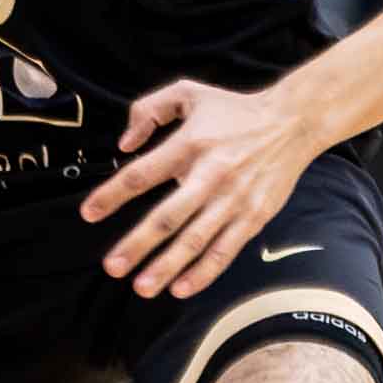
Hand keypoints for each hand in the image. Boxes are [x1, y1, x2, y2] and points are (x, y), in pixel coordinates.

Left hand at [79, 78, 316, 298]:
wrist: (293, 122)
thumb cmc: (234, 111)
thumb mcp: (188, 93)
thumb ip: (148, 110)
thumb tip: (123, 144)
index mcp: (189, 144)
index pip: (142, 174)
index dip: (112, 195)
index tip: (89, 213)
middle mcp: (211, 174)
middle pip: (168, 216)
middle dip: (138, 244)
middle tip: (113, 266)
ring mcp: (234, 199)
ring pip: (197, 240)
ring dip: (168, 266)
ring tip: (142, 287)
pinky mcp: (254, 216)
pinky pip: (226, 250)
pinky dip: (204, 273)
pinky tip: (181, 288)